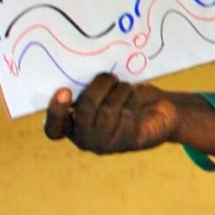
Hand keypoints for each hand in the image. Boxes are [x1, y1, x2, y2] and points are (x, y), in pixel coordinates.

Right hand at [44, 73, 180, 153]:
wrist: (159, 108)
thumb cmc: (124, 94)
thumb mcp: (102, 89)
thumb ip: (87, 86)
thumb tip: (81, 70)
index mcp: (72, 126)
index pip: (54, 129)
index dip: (56, 112)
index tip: (64, 90)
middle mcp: (85, 140)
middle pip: (84, 111)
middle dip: (99, 87)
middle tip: (110, 77)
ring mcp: (107, 145)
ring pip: (107, 111)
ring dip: (119, 91)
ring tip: (125, 87)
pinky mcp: (129, 142)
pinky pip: (126, 115)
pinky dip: (131, 99)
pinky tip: (135, 97)